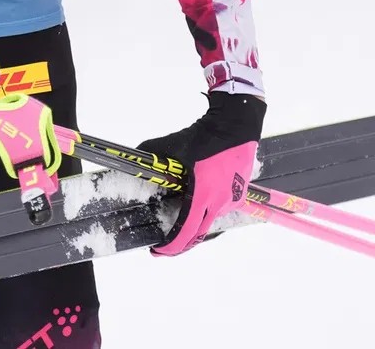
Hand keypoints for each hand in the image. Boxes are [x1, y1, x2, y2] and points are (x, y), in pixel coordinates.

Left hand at [139, 91, 264, 256]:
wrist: (236, 125)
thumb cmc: (206, 135)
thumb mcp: (175, 144)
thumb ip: (153, 153)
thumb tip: (136, 156)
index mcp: (203, 193)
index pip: (186, 229)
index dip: (171, 245)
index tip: (158, 250)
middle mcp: (219, 202)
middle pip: (198, 234)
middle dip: (180, 244)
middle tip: (164, 246)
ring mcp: (231, 199)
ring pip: (209, 220)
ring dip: (194, 224)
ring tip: (178, 223)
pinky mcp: (238, 194)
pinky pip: (219, 209)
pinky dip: (205, 211)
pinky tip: (196, 204)